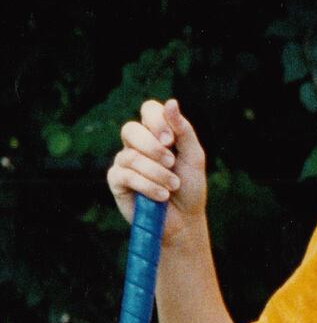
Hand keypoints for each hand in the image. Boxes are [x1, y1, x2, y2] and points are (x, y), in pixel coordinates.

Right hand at [106, 97, 207, 238]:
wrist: (185, 220)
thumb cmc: (190, 187)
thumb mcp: (194, 157)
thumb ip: (183, 131)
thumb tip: (171, 102)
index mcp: (156, 133)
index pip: (148, 109)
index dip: (157, 120)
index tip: (171, 140)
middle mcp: (136, 144)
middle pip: (130, 129)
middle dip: (153, 147)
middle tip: (172, 162)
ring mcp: (124, 161)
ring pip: (130, 156)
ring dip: (157, 172)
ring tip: (173, 185)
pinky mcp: (116, 181)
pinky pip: (125, 175)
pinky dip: (147, 185)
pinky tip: (162, 195)